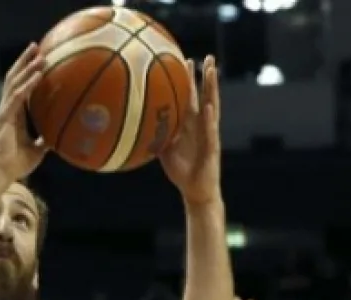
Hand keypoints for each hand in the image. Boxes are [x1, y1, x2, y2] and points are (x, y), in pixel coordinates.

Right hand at [0, 43, 47, 179]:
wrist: (3, 173)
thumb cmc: (17, 163)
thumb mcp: (38, 149)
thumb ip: (44, 140)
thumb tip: (56, 138)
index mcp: (15, 113)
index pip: (20, 86)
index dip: (27, 71)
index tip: (38, 58)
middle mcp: (8, 108)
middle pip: (14, 78)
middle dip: (24, 61)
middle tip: (36, 46)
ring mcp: (5, 111)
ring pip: (15, 82)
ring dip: (27, 67)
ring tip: (39, 56)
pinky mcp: (5, 117)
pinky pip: (18, 97)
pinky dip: (28, 85)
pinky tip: (38, 75)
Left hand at [160, 55, 220, 205]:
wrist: (196, 191)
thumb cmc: (181, 172)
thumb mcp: (164, 151)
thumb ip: (156, 136)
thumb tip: (138, 125)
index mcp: (191, 126)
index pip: (191, 98)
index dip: (188, 81)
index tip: (184, 60)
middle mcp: (202, 126)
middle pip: (205, 96)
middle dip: (205, 77)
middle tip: (206, 57)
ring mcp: (209, 134)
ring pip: (213, 107)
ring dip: (212, 89)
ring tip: (212, 71)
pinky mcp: (212, 147)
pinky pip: (210, 131)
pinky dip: (209, 119)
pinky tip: (208, 107)